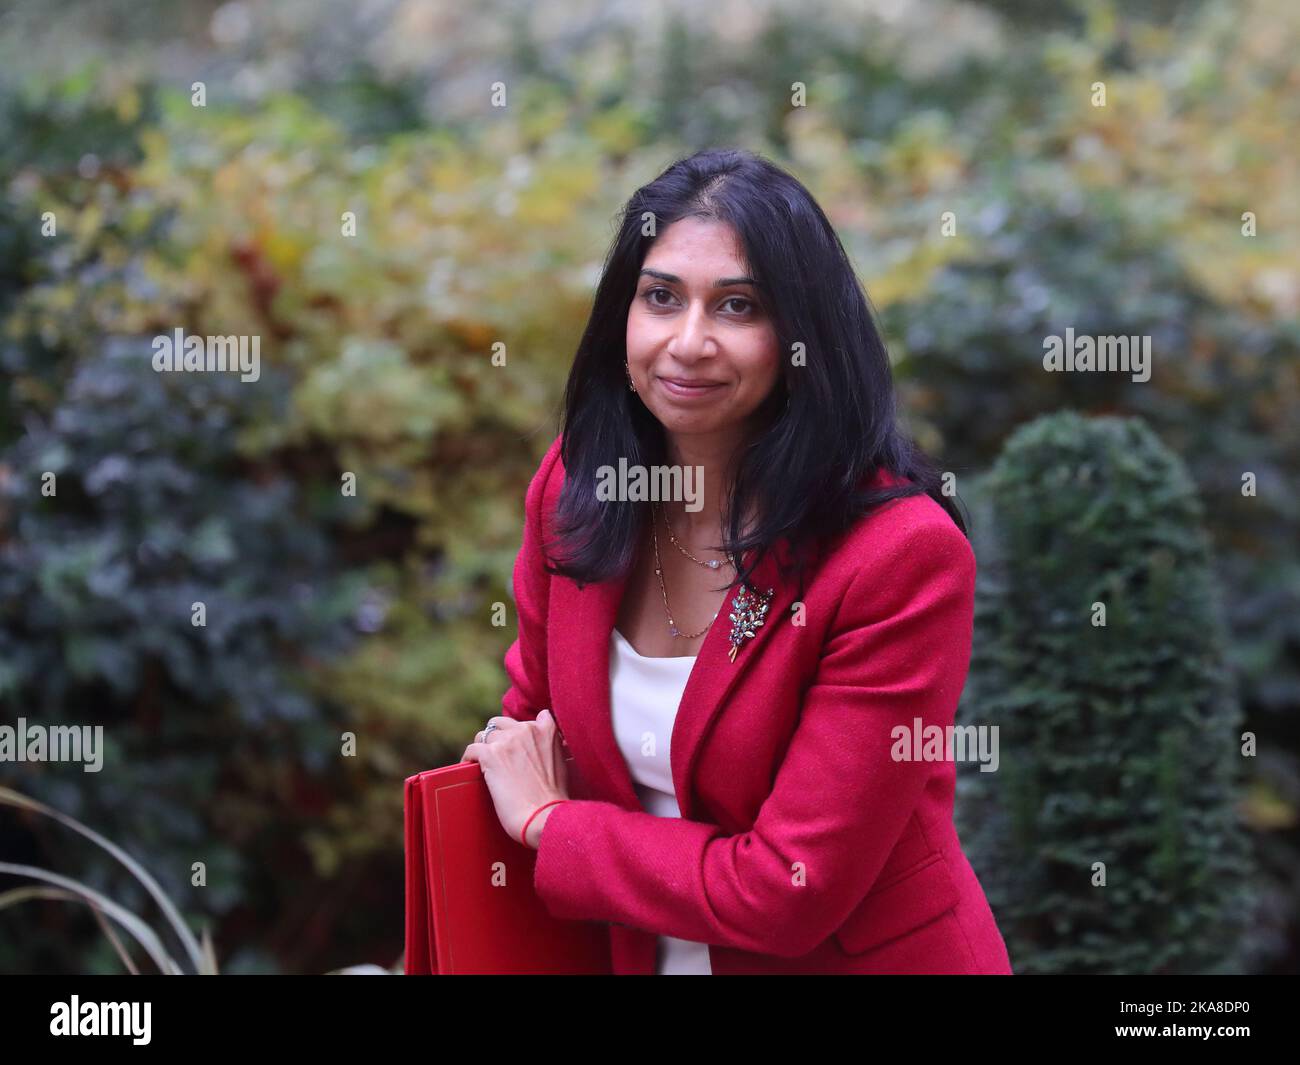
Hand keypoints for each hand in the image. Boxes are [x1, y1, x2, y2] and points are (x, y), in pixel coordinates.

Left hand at [462, 710, 569, 848]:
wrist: (544, 816)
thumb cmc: (554, 799)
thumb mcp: (562, 762)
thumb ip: (551, 745)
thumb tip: (541, 742)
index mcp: (546, 730)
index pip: (529, 719)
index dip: (520, 732)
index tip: (516, 745)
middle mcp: (526, 729)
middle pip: (501, 725)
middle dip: (497, 738)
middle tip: (496, 756)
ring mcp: (507, 741)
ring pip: (484, 736)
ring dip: (482, 748)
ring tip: (481, 764)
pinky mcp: (490, 755)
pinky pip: (471, 750)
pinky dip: (468, 759)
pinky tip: (468, 769)